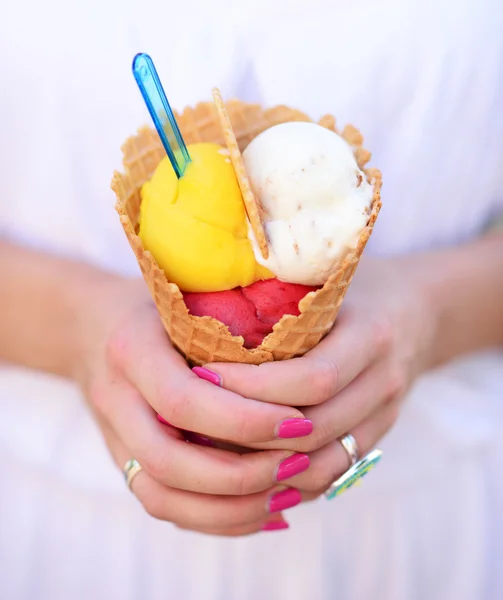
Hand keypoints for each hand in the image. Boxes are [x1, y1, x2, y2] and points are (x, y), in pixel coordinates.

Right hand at [75, 276, 314, 535]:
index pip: (183, 401)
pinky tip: (265, 511)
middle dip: (241, 475)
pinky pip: (162, 505)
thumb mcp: (189, 301)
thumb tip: (307, 373)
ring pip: (161, 497)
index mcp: (131, 350)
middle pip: (168, 462)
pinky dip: (216, 518)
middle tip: (299, 463)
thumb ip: (229, 331)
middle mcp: (114, 399)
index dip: (244, 420)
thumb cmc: (157, 309)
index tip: (299, 422)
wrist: (91, 327)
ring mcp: (112, 436)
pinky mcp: (121, 460)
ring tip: (288, 495)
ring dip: (231, 509)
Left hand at [203, 256, 437, 498]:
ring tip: (216, 454)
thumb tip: (205, 304)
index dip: (255, 386)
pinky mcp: (378, 436)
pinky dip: (292, 480)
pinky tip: (252, 474)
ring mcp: (385, 415)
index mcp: (373, 335)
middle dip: (251, 432)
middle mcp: (385, 382)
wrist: (419, 311)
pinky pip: (335, 473)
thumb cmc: (361, 286)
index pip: (313, 378)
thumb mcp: (330, 278)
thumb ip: (285, 291)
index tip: (205, 376)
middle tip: (198, 421)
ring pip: (325, 462)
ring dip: (268, 467)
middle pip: (316, 428)